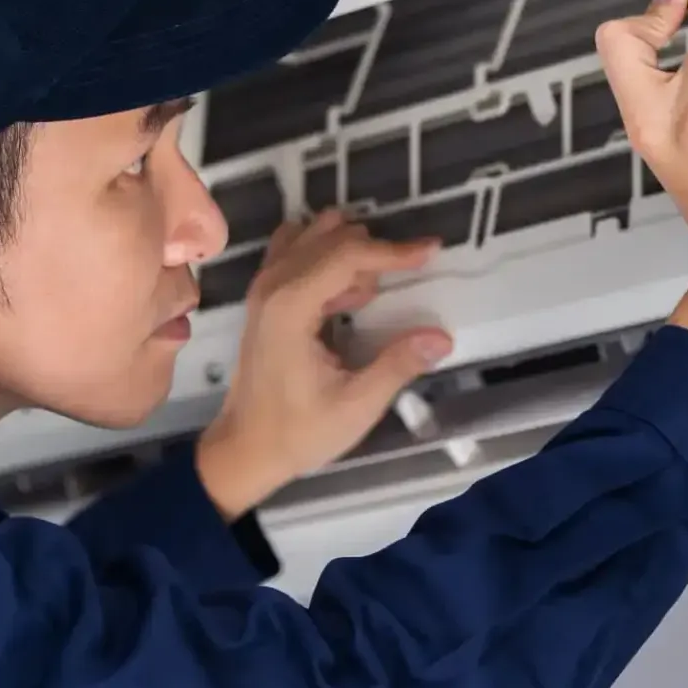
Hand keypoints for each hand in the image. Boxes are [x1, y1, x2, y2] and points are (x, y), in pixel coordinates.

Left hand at [195, 211, 454, 518]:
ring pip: (310, 238)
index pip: (346, 254)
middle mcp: (272, 286)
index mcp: (291, 307)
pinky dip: (325, 260)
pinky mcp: (262, 299)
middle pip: (329, 237)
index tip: (431, 250)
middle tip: (402, 284)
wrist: (245, 449)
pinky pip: (294, 254)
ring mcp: (262, 289)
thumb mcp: (357, 406)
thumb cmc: (299, 431)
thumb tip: (442, 337)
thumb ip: (398, 365)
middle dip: (373, 252)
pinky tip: (344, 297)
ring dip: (347, 253)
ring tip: (368, 297)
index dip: (392, 250)